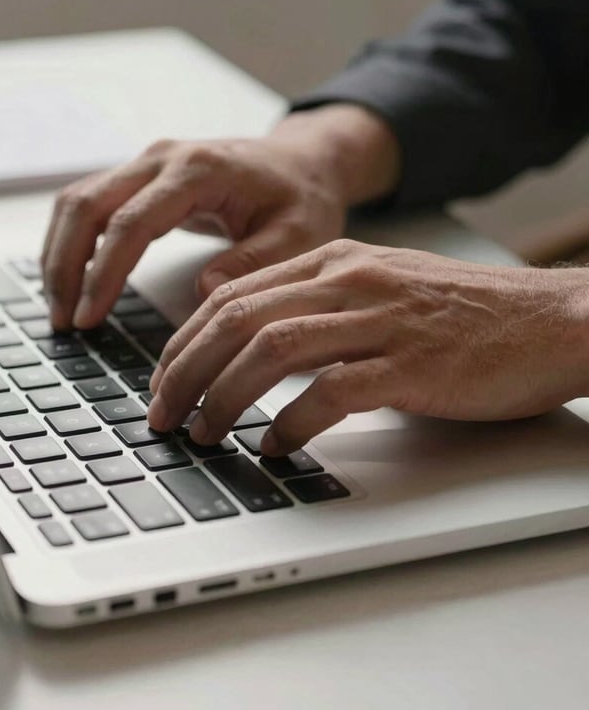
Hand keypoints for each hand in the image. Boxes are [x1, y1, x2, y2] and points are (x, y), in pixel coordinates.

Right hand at [40, 105, 399, 329]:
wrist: (301, 162)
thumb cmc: (302, 198)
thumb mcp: (298, 235)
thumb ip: (253, 261)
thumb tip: (203, 292)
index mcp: (199, 171)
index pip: (131, 223)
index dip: (103, 273)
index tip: (89, 318)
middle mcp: (163, 158)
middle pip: (86, 204)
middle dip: (65, 266)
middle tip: (64, 322)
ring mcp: (148, 163)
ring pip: (78, 201)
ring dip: (59, 254)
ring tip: (60, 309)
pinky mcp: (142, 176)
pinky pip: (91, 204)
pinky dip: (73, 241)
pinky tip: (73, 279)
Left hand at [147, 239, 588, 454]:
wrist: (548, 320)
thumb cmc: (460, 313)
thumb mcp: (375, 289)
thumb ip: (314, 304)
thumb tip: (247, 340)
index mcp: (332, 262)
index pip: (230, 295)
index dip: (183, 341)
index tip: (162, 379)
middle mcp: (347, 282)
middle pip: (235, 320)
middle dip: (184, 371)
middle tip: (163, 414)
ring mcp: (379, 320)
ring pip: (269, 350)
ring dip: (223, 397)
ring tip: (204, 434)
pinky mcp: (411, 365)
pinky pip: (330, 392)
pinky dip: (292, 424)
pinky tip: (276, 447)